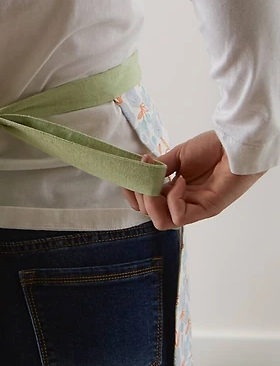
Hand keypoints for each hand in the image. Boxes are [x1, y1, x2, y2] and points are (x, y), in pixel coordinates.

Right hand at [121, 130, 266, 228]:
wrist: (235, 143)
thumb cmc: (212, 147)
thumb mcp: (177, 156)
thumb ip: (158, 168)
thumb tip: (139, 172)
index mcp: (174, 192)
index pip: (147, 205)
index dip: (133, 195)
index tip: (129, 178)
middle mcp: (182, 203)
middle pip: (151, 215)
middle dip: (139, 197)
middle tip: (142, 178)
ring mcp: (194, 208)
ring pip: (162, 223)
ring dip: (151, 204)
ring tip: (154, 185)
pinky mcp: (206, 210)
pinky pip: (179, 217)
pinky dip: (172, 199)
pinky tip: (180, 181)